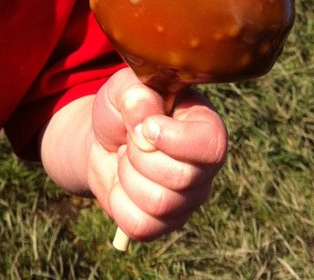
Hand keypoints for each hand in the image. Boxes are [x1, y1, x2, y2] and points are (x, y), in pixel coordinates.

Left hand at [87, 67, 226, 242]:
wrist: (103, 140)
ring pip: (159, 204)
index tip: (146, 127)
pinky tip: (121, 183)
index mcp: (204, 126)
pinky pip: (141, 225)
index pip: (211, 145)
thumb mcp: (124, 87)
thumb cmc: (123, 109)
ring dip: (128, 176)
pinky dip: (119, 201)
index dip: (174, 140)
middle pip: (180, 178)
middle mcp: (204, 167)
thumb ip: (135, 92)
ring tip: (126, 158)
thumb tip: (146, 120)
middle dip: (140, 156)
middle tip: (130, 139)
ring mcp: (187, 199)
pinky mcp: (164, 223)